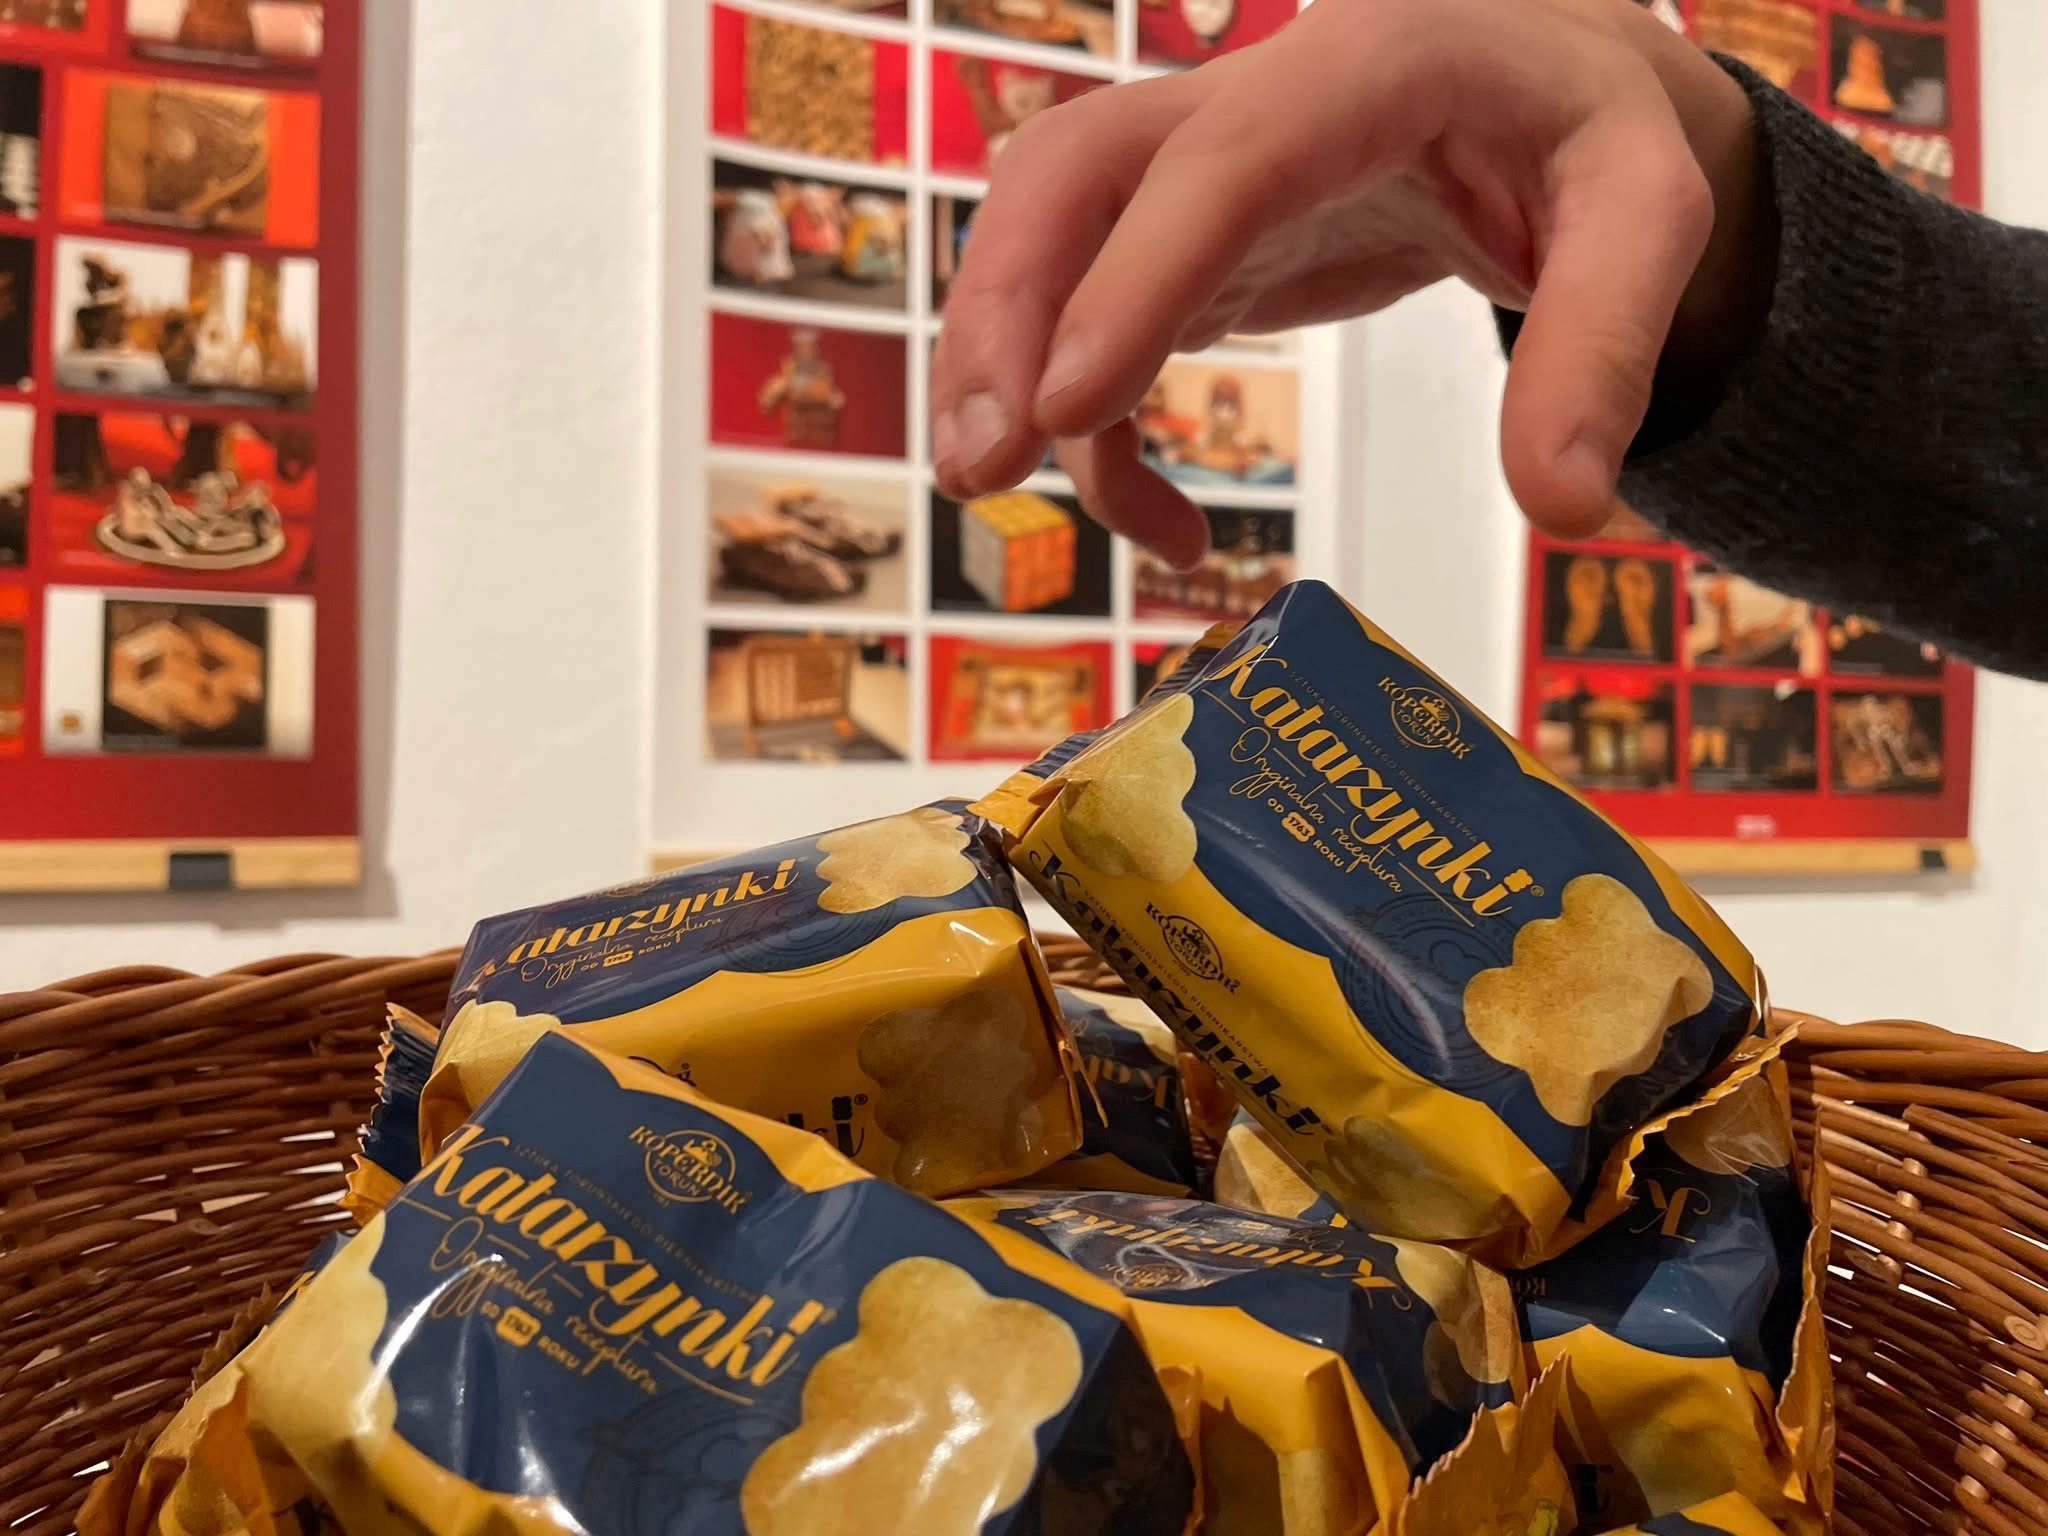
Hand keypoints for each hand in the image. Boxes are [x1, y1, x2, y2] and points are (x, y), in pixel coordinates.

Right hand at [929, 0, 1771, 563]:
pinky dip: (1100, 435)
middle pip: (1072, 173)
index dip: (1136, 276)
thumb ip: (1606, 347)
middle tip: (982, 461)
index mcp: (1368, 63)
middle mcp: (1250, 97)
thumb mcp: (1649, 220)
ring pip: (1048, 236)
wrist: (1552, 87)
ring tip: (995, 489)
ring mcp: (1200, 169)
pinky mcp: (1188, 241)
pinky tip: (1167, 527)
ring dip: (1000, 364)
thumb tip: (1562, 509)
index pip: (1225, 159)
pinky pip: (1097, 322)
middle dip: (1004, 313)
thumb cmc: (1593, 139)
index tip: (1069, 404)